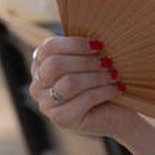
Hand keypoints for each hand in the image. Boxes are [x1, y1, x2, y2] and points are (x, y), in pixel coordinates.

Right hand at [28, 35, 154, 150]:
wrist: (117, 113)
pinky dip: (104, 91)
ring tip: (114, 74)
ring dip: (96, 76)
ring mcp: (47, 105)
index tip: (98, 45)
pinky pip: (82, 100)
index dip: (74, 44)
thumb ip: (84, 47)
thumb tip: (94, 34)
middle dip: (86, 61)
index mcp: (40, 65)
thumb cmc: (103, 81)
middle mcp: (37, 86)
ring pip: (69, 83)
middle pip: (55, 65)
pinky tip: (117, 88)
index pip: (48, 48)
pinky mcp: (61, 120)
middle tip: (108, 61)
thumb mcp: (91, 60)